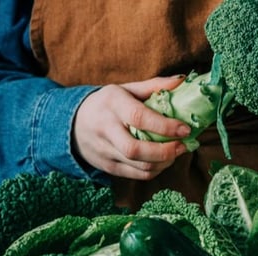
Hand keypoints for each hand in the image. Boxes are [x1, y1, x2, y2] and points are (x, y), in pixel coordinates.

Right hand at [73, 76, 190, 179]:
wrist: (72, 124)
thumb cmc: (107, 104)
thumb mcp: (125, 89)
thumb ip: (154, 86)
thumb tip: (183, 80)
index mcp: (112, 104)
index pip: (140, 118)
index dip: (165, 126)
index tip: (185, 129)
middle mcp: (106, 129)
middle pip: (137, 149)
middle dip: (166, 151)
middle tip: (184, 145)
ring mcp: (105, 151)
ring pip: (139, 165)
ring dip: (164, 162)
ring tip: (176, 152)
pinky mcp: (107, 167)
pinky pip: (136, 175)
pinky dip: (155, 170)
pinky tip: (163, 161)